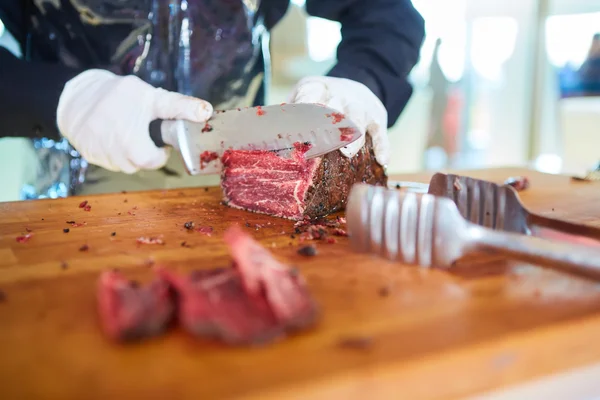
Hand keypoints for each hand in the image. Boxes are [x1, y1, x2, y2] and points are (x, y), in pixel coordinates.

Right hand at [57, 69, 212, 173]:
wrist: (75, 95)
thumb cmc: (118, 94)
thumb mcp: (152, 97)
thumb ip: (180, 107)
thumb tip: (207, 112)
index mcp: (133, 144)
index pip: (156, 161)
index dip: (160, 149)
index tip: (157, 134)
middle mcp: (115, 155)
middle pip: (142, 164)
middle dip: (146, 149)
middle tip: (140, 129)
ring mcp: (101, 157)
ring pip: (127, 164)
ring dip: (130, 151)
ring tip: (125, 128)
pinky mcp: (90, 157)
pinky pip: (111, 160)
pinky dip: (115, 150)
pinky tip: (111, 134)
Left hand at [287, 76, 389, 166]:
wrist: (358, 81)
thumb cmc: (323, 96)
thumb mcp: (304, 93)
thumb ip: (289, 111)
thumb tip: (267, 136)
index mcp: (318, 88)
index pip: (310, 95)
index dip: (304, 108)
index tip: (297, 123)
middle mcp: (341, 95)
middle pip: (336, 108)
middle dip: (329, 125)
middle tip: (322, 142)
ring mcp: (361, 106)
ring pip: (359, 119)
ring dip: (354, 137)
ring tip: (348, 153)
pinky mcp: (378, 118)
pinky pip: (381, 133)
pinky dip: (383, 147)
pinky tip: (382, 160)